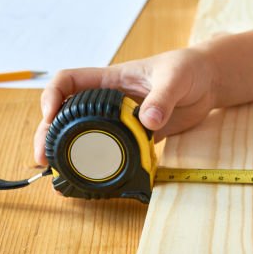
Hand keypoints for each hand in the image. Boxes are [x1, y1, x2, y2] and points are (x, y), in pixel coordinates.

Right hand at [32, 47, 217, 165]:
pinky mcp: (134, 138)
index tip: (49, 115)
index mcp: (111, 80)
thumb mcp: (176, 77)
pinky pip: (110, 153)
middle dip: (49, 134)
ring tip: (58, 178)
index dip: (53, 95)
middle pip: (66, 115)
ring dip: (68, 156)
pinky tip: (90, 184)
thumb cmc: (189, 69)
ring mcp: (119, 122)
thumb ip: (163, 97)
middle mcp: (108, 102)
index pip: (69, 81)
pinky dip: (98, 168)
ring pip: (84, 137)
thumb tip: (148, 120)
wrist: (208, 83)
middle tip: (44, 158)